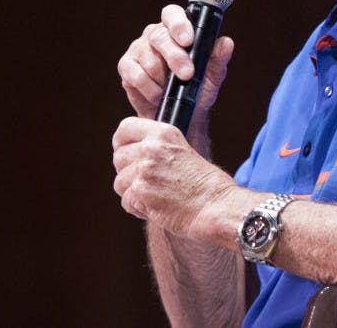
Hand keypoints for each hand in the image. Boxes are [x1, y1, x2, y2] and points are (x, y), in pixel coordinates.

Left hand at [112, 117, 241, 240]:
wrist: (217, 206)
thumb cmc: (207, 185)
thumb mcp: (184, 152)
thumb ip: (159, 149)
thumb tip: (134, 154)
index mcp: (165, 133)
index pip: (125, 128)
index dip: (121, 142)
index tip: (125, 152)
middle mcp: (152, 148)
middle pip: (118, 157)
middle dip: (128, 172)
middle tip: (148, 182)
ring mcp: (144, 170)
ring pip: (119, 182)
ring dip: (133, 193)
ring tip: (157, 196)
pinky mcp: (140, 192)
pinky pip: (126, 201)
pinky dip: (138, 208)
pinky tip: (157, 207)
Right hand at [117, 4, 234, 120]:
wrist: (180, 114)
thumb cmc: (197, 89)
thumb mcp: (213, 75)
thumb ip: (218, 58)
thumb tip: (226, 42)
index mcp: (177, 29)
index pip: (172, 14)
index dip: (178, 24)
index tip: (188, 41)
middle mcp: (155, 35)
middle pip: (160, 36)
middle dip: (175, 57)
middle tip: (187, 74)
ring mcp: (138, 49)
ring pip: (149, 60)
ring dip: (164, 79)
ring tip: (173, 89)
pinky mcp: (126, 67)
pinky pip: (136, 76)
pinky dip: (150, 89)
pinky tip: (158, 95)